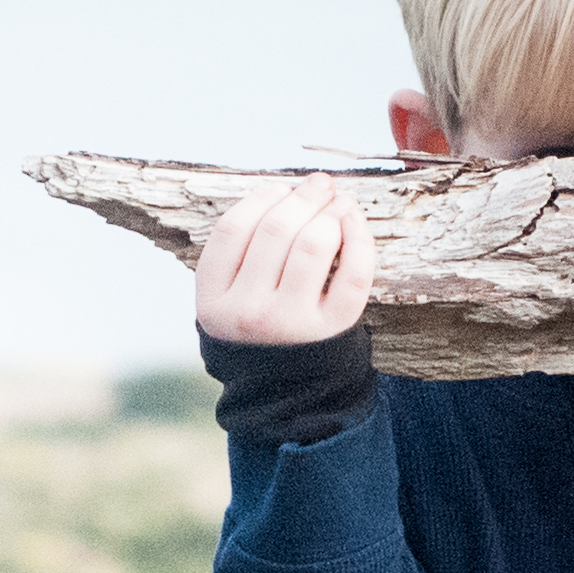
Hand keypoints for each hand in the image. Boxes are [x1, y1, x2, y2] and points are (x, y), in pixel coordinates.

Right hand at [196, 173, 374, 345]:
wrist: (286, 389)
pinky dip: (359, 239)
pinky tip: (355, 221)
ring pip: (314, 244)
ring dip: (331, 212)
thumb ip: (238, 254)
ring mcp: (291, 323)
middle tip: (321, 184)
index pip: (232, 230)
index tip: (281, 188)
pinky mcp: (332, 330)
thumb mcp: (227, 299)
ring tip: (340, 202)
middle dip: (303, 197)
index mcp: (213, 300)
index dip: (260, 198)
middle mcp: (248, 313)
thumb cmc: (258, 325)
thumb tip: (287, 191)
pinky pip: (353, 274)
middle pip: (275, 231)